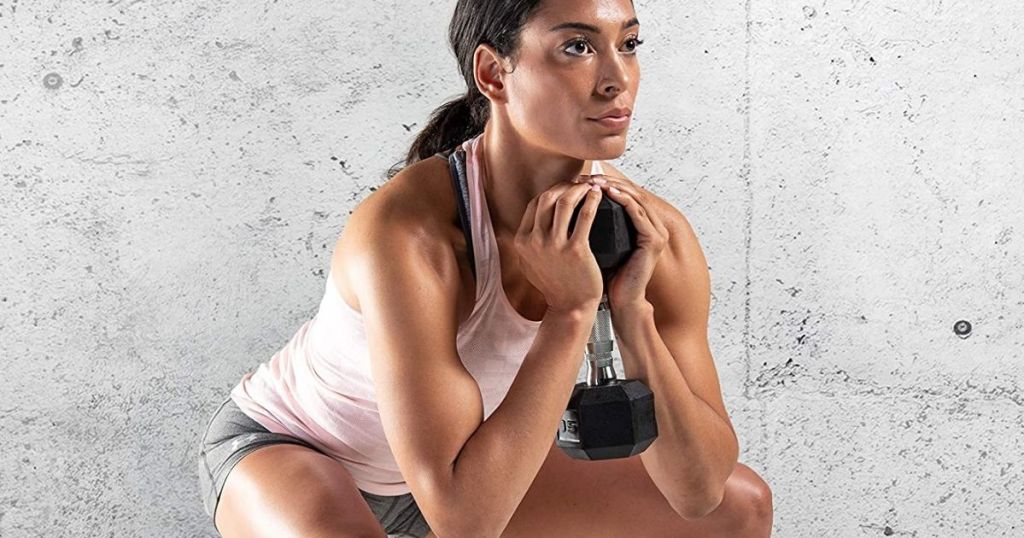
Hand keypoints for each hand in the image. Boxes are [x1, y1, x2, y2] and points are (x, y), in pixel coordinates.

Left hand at [581, 174, 669, 310]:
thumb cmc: (604, 275)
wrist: (618, 301)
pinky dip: (624, 201)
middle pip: (630, 192)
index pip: (621, 194)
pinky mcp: (654, 241)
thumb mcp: (595, 245)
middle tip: (586, 176)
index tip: (579, 180)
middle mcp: (651, 225)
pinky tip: (607, 193)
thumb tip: (563, 207)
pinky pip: (638, 214)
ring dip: (614, 187)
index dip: (601, 184)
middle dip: (607, 182)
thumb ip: (588, 227)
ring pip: (635, 199)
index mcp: (638, 224)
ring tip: (594, 181)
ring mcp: (655, 232)